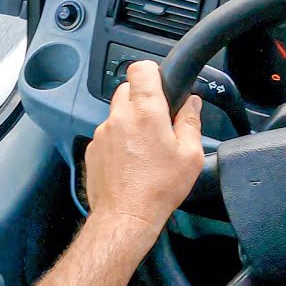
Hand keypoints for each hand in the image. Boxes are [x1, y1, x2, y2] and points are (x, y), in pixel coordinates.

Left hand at [83, 60, 203, 232]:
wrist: (126, 216)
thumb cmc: (158, 189)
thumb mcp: (190, 156)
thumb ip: (191, 122)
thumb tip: (192, 104)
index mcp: (146, 112)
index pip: (141, 69)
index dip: (152, 72)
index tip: (161, 84)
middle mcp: (119, 117)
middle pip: (127, 89)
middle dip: (142, 98)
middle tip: (158, 120)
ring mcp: (102, 133)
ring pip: (116, 112)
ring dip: (130, 121)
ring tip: (145, 147)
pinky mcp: (92, 149)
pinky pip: (107, 133)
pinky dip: (118, 140)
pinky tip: (131, 161)